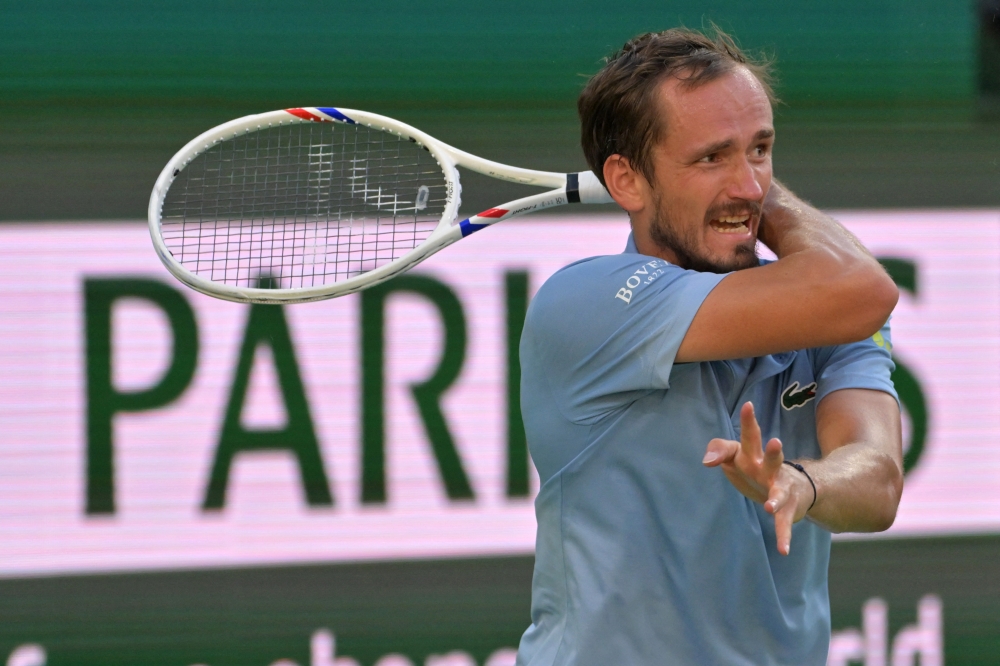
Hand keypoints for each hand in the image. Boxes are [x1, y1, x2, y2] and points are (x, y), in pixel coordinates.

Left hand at [702, 401, 812, 554]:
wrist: (796, 489)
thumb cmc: (758, 468)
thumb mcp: (739, 455)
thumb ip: (721, 450)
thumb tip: (706, 461)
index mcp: (755, 454)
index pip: (750, 436)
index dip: (749, 421)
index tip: (749, 406)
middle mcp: (771, 469)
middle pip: (771, 458)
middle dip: (773, 452)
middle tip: (775, 442)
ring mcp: (781, 489)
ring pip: (780, 492)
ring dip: (775, 498)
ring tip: (768, 507)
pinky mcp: (787, 509)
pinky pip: (784, 524)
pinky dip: (783, 537)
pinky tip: (783, 551)